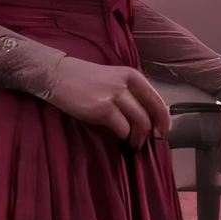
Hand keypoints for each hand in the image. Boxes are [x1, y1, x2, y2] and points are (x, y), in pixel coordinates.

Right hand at [48, 60, 172, 146]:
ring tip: (133, 144)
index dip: (163, 118)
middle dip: (152, 131)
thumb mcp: (112, 79)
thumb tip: (146, 116)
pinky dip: (123, 136)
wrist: (57, 75)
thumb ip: (129, 93)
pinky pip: (122, 128)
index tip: (162, 131)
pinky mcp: (102, 108)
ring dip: (138, 137)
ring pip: (139, 122)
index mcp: (132, 75)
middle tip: (147, 142)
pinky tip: (119, 137)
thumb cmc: (84, 79)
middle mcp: (126, 83)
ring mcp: (114, 95)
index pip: (156, 98)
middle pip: (150, 112)